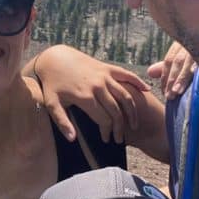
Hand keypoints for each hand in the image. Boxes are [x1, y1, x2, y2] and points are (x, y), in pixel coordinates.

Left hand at [34, 45, 149, 142]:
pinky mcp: (107, 67)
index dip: (107, 132)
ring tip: (134, 125)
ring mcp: (104, 75)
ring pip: (125, 96)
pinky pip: (127, 75)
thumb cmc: (52, 84)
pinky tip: (146, 91)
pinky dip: (138, 82)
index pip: (104, 119)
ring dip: (132, 112)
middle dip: (120, 127)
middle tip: (119, 138)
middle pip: (116, 111)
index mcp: (85, 97)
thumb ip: (62, 122)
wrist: (55, 59)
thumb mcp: (51, 104)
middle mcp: (98, 86)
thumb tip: (72, 139)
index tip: (106, 140)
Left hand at [147, 42, 195, 99]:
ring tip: (177, 91)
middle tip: (168, 96)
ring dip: (182, 77)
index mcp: (181, 43)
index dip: (165, 76)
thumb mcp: (183, 55)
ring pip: (188, 60)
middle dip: (171, 79)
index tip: (164, 91)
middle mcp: (189, 41)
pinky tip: (195, 76)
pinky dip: (198, 68)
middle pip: (177, 61)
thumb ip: (168, 65)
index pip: (169, 61)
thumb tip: (150, 72)